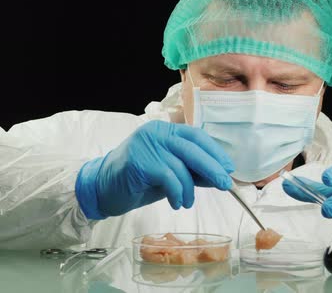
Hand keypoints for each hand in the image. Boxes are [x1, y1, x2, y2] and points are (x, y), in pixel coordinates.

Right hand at [75, 121, 234, 218]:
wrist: (102, 189)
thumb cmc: (138, 180)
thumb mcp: (170, 173)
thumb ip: (193, 171)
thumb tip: (220, 176)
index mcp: (166, 129)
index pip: (197, 136)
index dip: (215, 152)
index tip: (228, 168)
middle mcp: (157, 132)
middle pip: (193, 148)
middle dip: (213, 168)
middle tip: (225, 184)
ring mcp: (147, 144)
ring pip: (182, 166)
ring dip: (190, 189)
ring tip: (187, 202)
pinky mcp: (140, 161)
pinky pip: (169, 178)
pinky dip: (177, 193)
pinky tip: (176, 203)